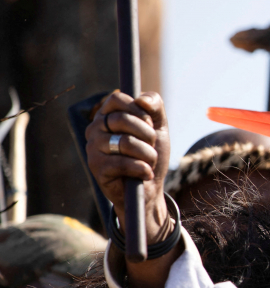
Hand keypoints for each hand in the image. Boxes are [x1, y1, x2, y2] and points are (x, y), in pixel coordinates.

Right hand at [86, 91, 171, 243]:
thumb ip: (155, 106)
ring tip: (149, 162)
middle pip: (123, 119)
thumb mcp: (158, 127)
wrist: (150, 188)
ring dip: (148, 154)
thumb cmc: (150, 154)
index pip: (117, 98)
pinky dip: (142, 169)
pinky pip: (124, 163)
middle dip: (148, 135)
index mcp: (107, 115)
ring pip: (126, 142)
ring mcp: (93, 148)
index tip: (150, 124)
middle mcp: (95, 129)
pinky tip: (145, 174)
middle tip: (151, 147)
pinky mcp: (96, 168)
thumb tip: (142, 100)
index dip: (139, 110)